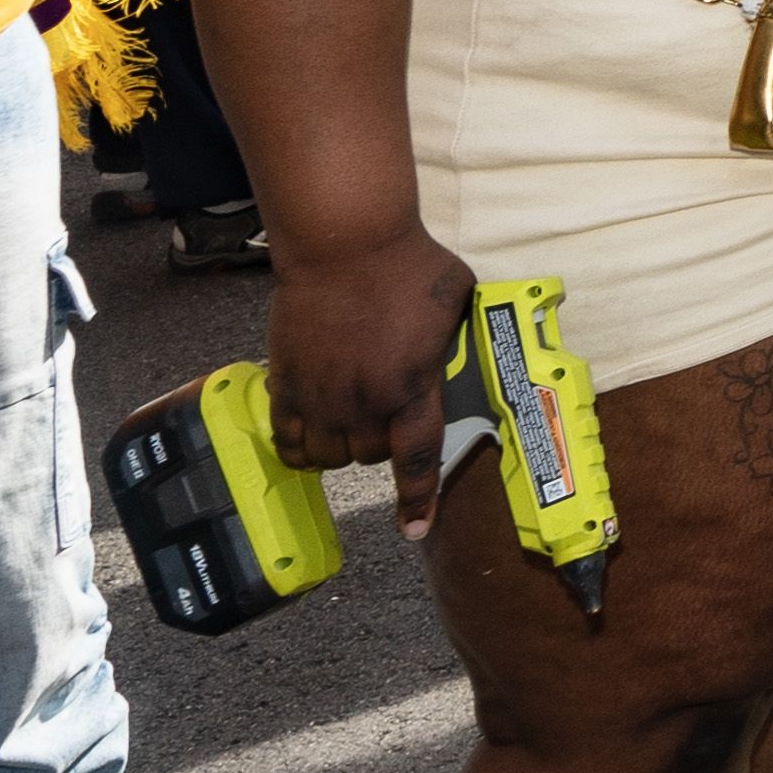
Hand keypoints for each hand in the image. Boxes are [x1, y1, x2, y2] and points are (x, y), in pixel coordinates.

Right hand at [264, 228, 473, 534]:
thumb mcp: (459, 301)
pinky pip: (285, 437)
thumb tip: (486, 342)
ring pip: (326, 455)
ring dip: (338, 449)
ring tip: (345, 426)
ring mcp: (321, 394)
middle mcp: (365, 400)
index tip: (414, 530)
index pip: (417, 458)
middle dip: (380, 446)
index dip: (416, 498)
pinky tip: (302, 440)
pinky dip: (294, 447)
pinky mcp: (286, 380)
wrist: (345, 242)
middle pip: (370, 456)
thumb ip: (459, 338)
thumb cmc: (409, 264)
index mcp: (412, 386)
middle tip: (383, 419)